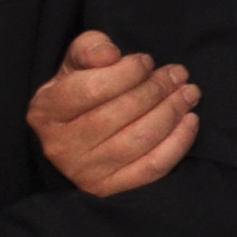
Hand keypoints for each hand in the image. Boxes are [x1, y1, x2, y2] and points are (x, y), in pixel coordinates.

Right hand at [26, 30, 197, 197]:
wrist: (80, 130)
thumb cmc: (83, 89)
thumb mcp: (78, 62)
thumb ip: (90, 48)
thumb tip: (109, 55)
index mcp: (46, 110)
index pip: (91, 90)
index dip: (127, 73)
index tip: (147, 61)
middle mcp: (60, 145)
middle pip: (120, 113)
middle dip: (157, 89)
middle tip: (178, 74)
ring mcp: (84, 171)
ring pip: (140, 139)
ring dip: (172, 111)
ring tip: (189, 92)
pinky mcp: (109, 188)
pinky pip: (153, 166)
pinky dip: (178, 142)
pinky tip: (190, 119)